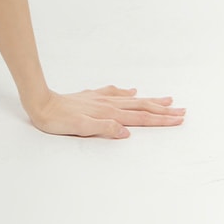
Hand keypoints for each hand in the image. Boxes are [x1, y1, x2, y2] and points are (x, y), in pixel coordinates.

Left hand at [24, 85, 184, 138]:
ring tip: (167, 99)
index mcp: (109, 114)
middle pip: (142, 107)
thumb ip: (104, 129)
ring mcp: (100, 99)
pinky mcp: (91, 96)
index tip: (178, 120)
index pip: (141, 118)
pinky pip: (114, 93)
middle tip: (182, 111)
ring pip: (132, 99)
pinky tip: (131, 91)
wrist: (40, 103)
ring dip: (150, 100)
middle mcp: (108, 105)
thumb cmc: (58, 120)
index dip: (161, 120)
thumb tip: (126, 132)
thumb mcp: (81, 128)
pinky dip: (126, 93)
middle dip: (163, 110)